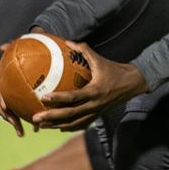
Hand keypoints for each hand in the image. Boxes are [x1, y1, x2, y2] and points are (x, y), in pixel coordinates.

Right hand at [0, 27, 51, 136]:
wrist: (42, 48)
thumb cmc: (33, 46)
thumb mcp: (25, 43)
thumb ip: (14, 45)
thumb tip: (2, 46)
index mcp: (7, 78)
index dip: (0, 100)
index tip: (6, 107)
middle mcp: (9, 88)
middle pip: (4, 105)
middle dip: (8, 116)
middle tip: (14, 123)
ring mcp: (16, 95)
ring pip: (13, 112)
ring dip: (16, 122)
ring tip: (23, 132)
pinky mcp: (25, 100)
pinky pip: (25, 112)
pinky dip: (31, 121)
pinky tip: (39, 129)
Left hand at [31, 41, 147, 131]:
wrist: (133, 84)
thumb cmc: (115, 70)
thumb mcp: (99, 59)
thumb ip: (83, 50)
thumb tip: (67, 41)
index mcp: (94, 91)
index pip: (73, 97)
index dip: (58, 99)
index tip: (43, 97)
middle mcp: (94, 105)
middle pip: (70, 115)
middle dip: (51, 118)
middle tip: (36, 118)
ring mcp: (96, 113)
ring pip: (74, 123)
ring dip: (57, 125)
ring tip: (41, 126)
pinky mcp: (98, 116)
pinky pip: (81, 124)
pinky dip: (69, 127)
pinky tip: (58, 128)